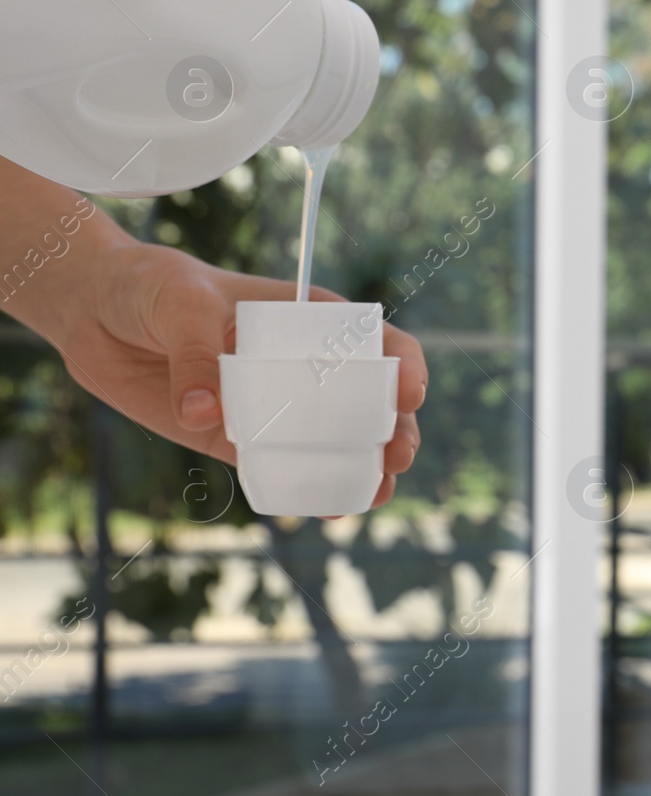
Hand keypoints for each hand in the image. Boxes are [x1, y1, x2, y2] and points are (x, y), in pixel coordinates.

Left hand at [50, 238, 427, 511]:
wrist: (98, 314)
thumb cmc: (151, 287)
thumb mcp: (179, 303)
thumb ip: (195, 353)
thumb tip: (203, 413)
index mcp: (309, 319)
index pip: (376, 340)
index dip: (404, 365)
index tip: (408, 393)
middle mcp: (303, 365)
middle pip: (369, 400)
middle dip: (395, 430)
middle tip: (397, 455)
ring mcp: (274, 405)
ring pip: (335, 440)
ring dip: (364, 467)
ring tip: (378, 490)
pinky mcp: (236, 439)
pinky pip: (281, 468)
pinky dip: (309, 490)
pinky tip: (330, 508)